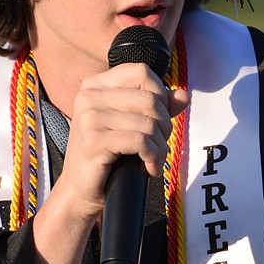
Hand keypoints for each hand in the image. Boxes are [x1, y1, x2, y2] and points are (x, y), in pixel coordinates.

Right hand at [56, 63, 190, 222]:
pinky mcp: (93, 140)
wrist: (80, 191)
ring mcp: (89, 117)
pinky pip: (141, 142)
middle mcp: (89, 96)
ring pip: (148, 122)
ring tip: (153, 159)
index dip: (160, 95)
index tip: (157, 119)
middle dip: (163, 125)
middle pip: (150, 98)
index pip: (143, 72)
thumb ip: (157, 107)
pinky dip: (153, 157)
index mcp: (95, 85)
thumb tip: (183, 96)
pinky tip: (149, 168)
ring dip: (160, 146)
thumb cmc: (107, 156)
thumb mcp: (132, 125)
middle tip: (158, 145)